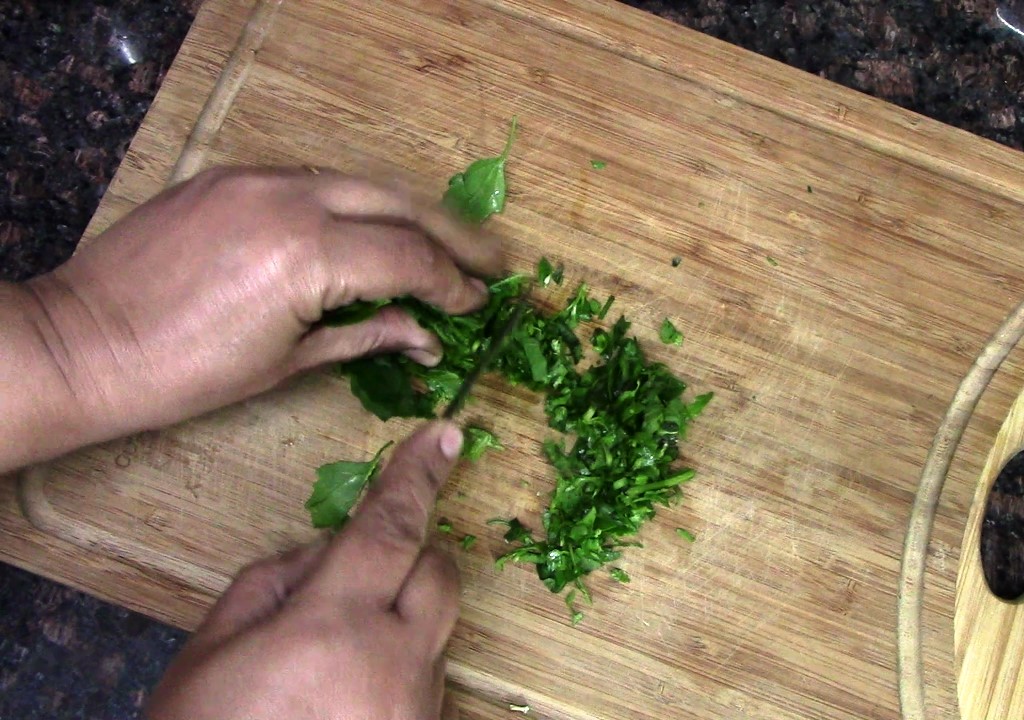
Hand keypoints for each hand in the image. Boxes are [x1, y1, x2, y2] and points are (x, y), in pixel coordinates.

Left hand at [11, 166, 500, 467]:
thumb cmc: (185, 373)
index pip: (409, 258)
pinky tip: (370, 227)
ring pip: (360, 181)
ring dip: (407, 211)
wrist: (85, 342)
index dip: (451, 284)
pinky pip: (314, 180)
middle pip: (400, 203)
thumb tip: (429, 337)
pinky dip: (354, 203)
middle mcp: (292, 199)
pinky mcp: (231, 175)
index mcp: (308, 255)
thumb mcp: (288, 363)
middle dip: (453, 233)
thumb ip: (368, 335)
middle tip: (492, 259)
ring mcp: (259, 178)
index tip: (477, 305)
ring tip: (443, 241)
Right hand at [147, 421, 464, 719]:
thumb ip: (272, 581)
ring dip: (402, 619)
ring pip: (437, 631)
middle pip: (438, 574)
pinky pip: (428, 680)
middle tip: (363, 571)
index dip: (418, 474)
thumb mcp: (209, 653)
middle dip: (412, 556)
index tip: (447, 434)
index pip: (389, 528)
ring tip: (335, 657)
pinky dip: (400, 667)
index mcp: (332, 628)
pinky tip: (347, 697)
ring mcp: (417, 709)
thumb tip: (326, 550)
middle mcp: (393, 665)